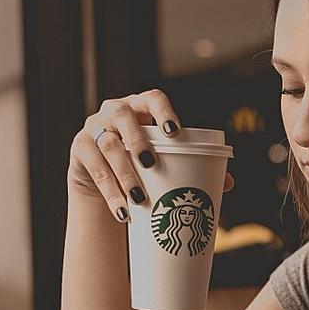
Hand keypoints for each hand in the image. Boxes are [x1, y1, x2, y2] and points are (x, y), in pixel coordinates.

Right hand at [67, 89, 233, 220]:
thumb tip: (229, 182)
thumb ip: (193, 167)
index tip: (175, 132)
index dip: (163, 111)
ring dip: (125, 173)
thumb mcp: (164, 162)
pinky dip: (110, 192)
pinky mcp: (79, 149)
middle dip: (138, 139)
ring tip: (140, 199)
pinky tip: (123, 211)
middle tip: (152, 164)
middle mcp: (114, 111)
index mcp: (141, 107)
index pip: (152, 98)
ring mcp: (94, 127)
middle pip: (123, 116)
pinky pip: (94, 168)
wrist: (103, 180)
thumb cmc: (143, 165)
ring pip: (108, 145)